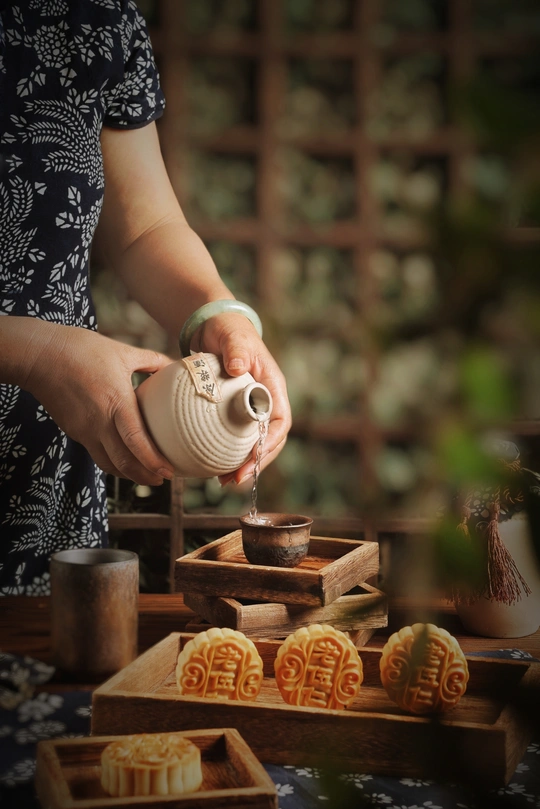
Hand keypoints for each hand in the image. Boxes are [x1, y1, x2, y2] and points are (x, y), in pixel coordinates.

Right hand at [25, 323, 174, 484]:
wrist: (39, 355)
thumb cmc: (81, 350)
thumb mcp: (122, 352)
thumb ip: (151, 360)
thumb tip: (174, 365)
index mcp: (116, 403)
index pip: (137, 442)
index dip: (153, 462)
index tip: (169, 471)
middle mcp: (99, 423)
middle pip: (124, 463)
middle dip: (145, 476)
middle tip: (163, 480)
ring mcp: (84, 430)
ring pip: (108, 464)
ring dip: (128, 474)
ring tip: (145, 476)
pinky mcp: (74, 431)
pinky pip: (96, 452)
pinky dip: (112, 461)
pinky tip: (123, 457)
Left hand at [191, 312, 291, 484]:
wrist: (216, 328)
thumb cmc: (229, 331)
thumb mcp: (233, 337)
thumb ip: (237, 349)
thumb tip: (239, 367)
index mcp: (272, 387)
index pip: (280, 421)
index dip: (269, 443)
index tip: (253, 458)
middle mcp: (266, 401)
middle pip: (270, 440)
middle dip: (257, 463)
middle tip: (236, 479)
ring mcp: (251, 409)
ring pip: (254, 444)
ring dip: (244, 465)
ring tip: (224, 482)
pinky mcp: (235, 413)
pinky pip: (236, 438)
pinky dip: (228, 455)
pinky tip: (212, 468)